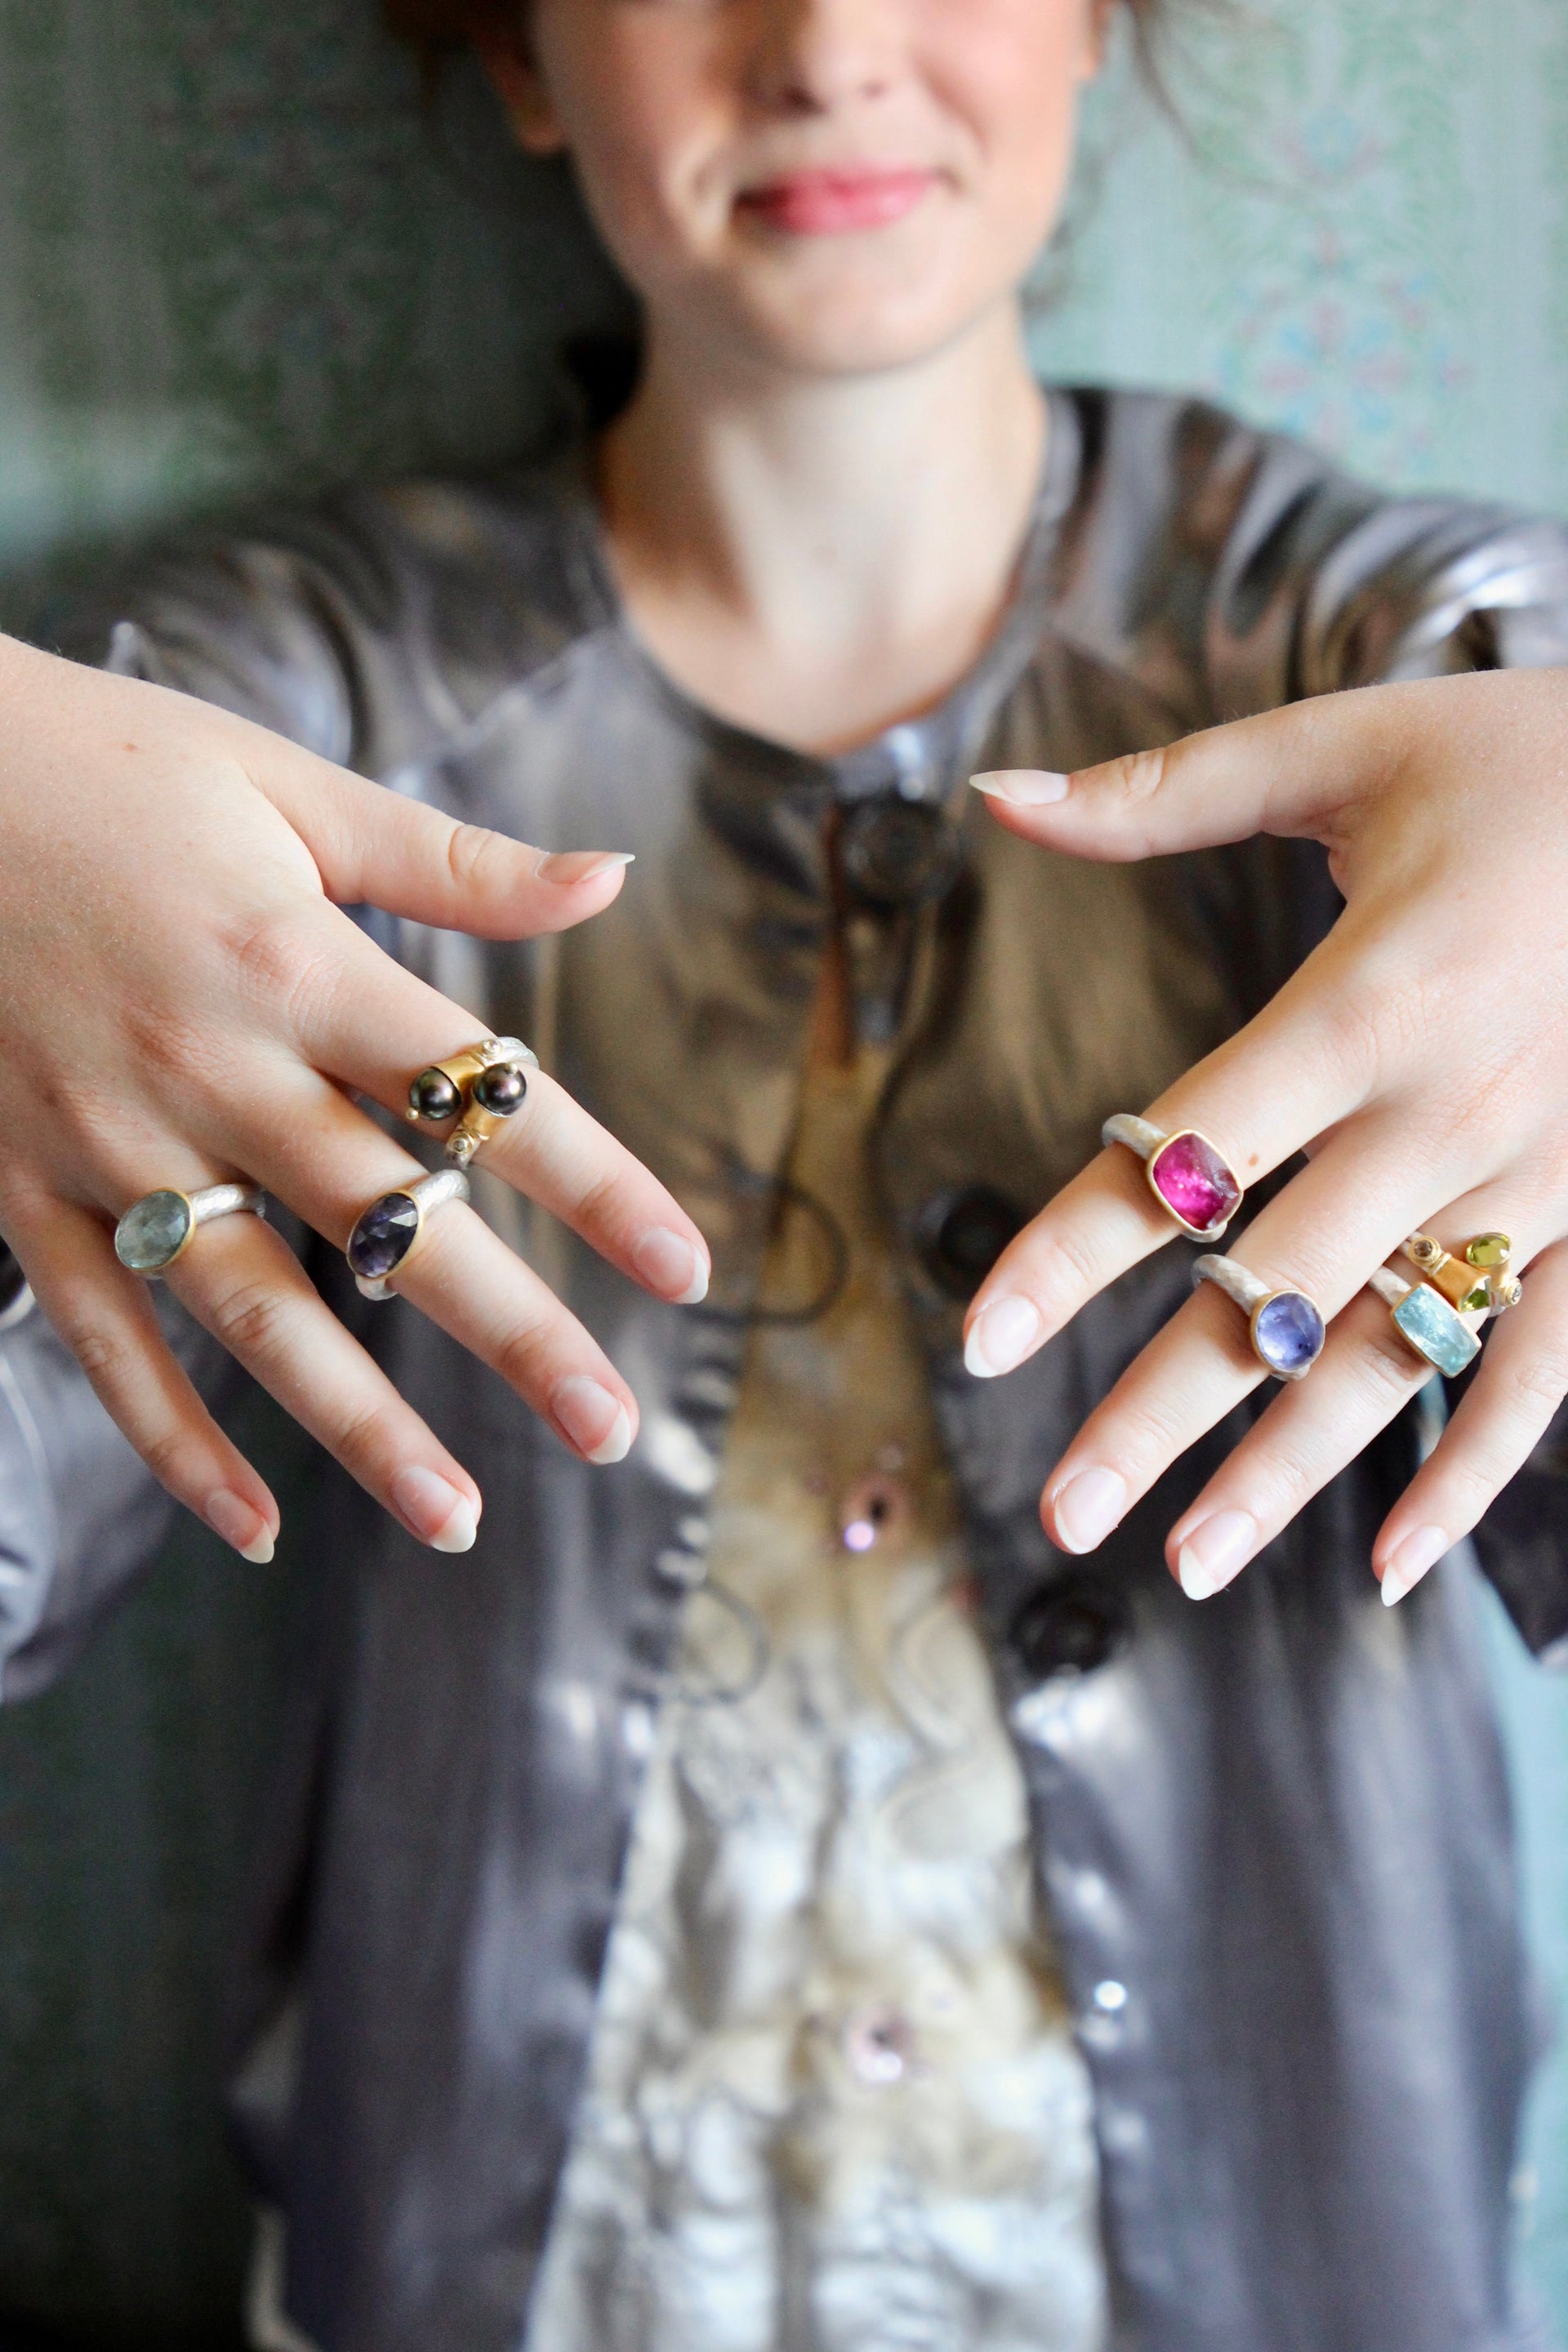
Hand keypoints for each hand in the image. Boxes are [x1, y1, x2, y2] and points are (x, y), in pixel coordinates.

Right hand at [0, 636, 709, 1557]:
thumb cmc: (105, 766)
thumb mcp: (284, 785)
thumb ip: (450, 860)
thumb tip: (611, 878)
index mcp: (296, 961)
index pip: (482, 1093)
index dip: (597, 1185)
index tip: (687, 1267)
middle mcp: (212, 1066)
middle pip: (391, 1221)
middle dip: (514, 1332)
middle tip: (608, 1428)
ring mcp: (108, 1141)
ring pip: (255, 1310)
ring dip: (360, 1426)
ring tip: (458, 1516)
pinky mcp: (19, 1188)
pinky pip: (104, 1339)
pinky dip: (172, 1439)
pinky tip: (254, 1525)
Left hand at [964, 668, 1567, 1605]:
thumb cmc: (1544, 759)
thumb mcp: (1354, 744)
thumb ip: (1168, 790)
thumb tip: (993, 792)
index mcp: (1369, 999)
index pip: (1183, 1155)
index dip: (1070, 1254)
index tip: (981, 1343)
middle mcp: (1449, 1111)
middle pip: (1275, 1292)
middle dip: (1159, 1413)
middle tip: (1065, 1516)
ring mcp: (1547, 1178)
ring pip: (1396, 1358)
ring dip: (1287, 1473)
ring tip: (1186, 1566)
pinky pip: (1543, 1372)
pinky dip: (1473, 1472)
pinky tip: (1390, 1560)